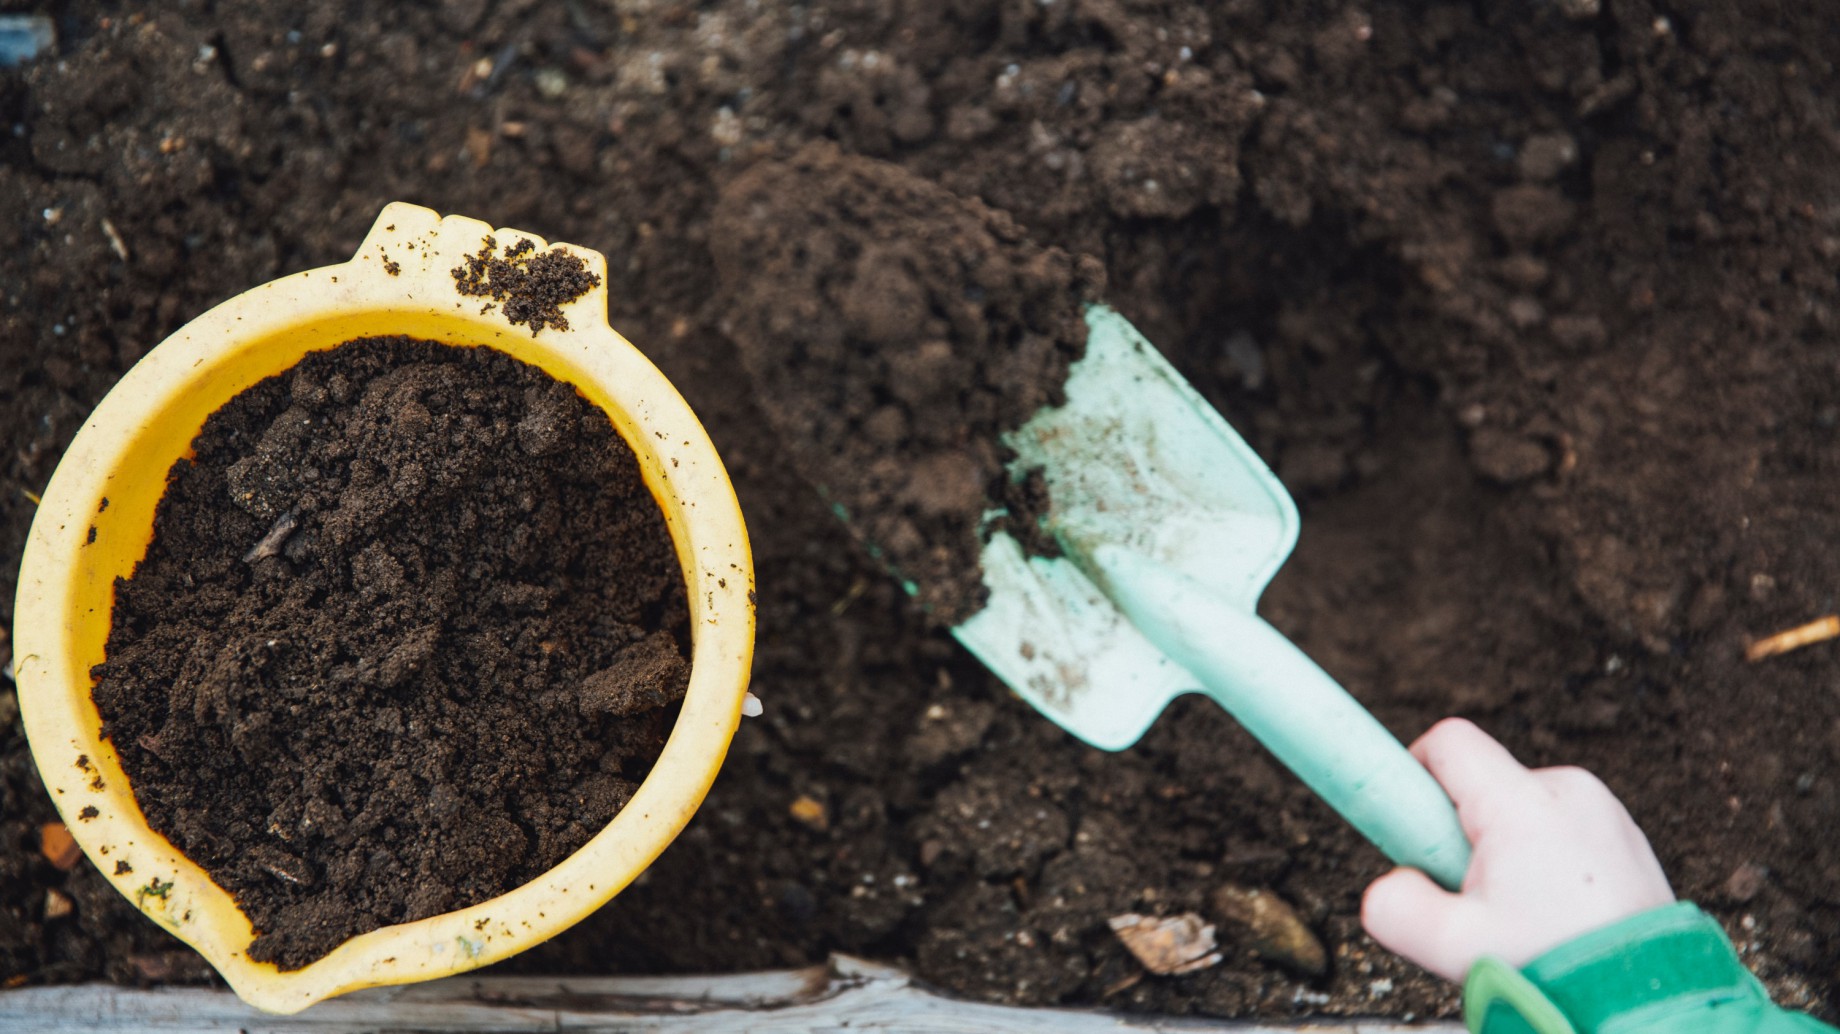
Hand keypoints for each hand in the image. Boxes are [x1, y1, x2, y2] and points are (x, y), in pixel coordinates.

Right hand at [1360, 718, 1675, 981]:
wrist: (1646, 1001)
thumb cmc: (1557, 969)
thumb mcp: (1451, 946)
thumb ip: (1393, 907)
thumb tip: (1387, 886)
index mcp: (1522, 804)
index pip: (1448, 743)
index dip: (1413, 771)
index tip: (1408, 823)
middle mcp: (1568, 791)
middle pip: (1483, 783)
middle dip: (1461, 832)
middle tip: (1472, 896)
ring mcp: (1603, 810)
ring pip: (1521, 808)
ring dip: (1505, 850)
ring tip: (1521, 914)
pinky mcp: (1624, 834)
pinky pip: (1560, 828)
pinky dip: (1545, 860)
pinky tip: (1555, 913)